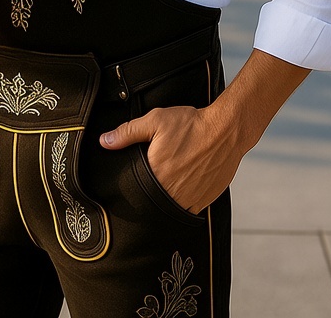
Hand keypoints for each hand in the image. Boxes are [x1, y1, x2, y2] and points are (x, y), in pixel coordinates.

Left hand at [100, 102, 242, 214]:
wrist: (226, 131)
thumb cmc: (191, 124)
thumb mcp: (155, 121)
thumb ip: (127, 133)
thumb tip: (104, 141)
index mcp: (155, 174)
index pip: (135, 190)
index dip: (131, 188)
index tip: (131, 184)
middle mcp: (171, 191)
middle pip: (151, 202)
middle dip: (148, 194)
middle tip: (152, 180)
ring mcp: (189, 199)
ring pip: (169, 208)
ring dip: (165, 201)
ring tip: (168, 183)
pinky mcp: (204, 201)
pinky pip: (187, 210)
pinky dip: (182, 202)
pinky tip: (183, 187)